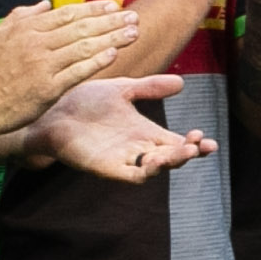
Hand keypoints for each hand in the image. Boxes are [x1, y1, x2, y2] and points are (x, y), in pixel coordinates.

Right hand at [0, 1, 129, 126]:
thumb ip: (21, 16)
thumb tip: (45, 4)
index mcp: (27, 29)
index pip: (67, 14)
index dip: (93, 9)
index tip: (113, 5)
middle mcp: (36, 43)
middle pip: (81, 27)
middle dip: (110, 20)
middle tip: (132, 16)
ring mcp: (43, 66)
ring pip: (84, 47)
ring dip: (111, 38)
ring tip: (132, 33)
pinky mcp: (48, 88)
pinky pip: (77, 72)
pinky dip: (96, 61)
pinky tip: (114, 54)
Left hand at [29, 75, 211, 184]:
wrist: (52, 111)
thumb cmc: (84, 102)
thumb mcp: (123, 89)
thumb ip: (149, 88)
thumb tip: (181, 83)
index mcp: (144, 131)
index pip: (177, 142)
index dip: (195, 144)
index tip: (208, 140)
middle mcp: (137, 148)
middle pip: (171, 158)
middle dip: (188, 153)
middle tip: (199, 144)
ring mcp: (122, 159)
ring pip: (155, 169)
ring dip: (171, 162)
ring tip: (184, 151)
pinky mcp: (105, 168)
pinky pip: (130, 176)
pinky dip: (145, 172)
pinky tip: (154, 161)